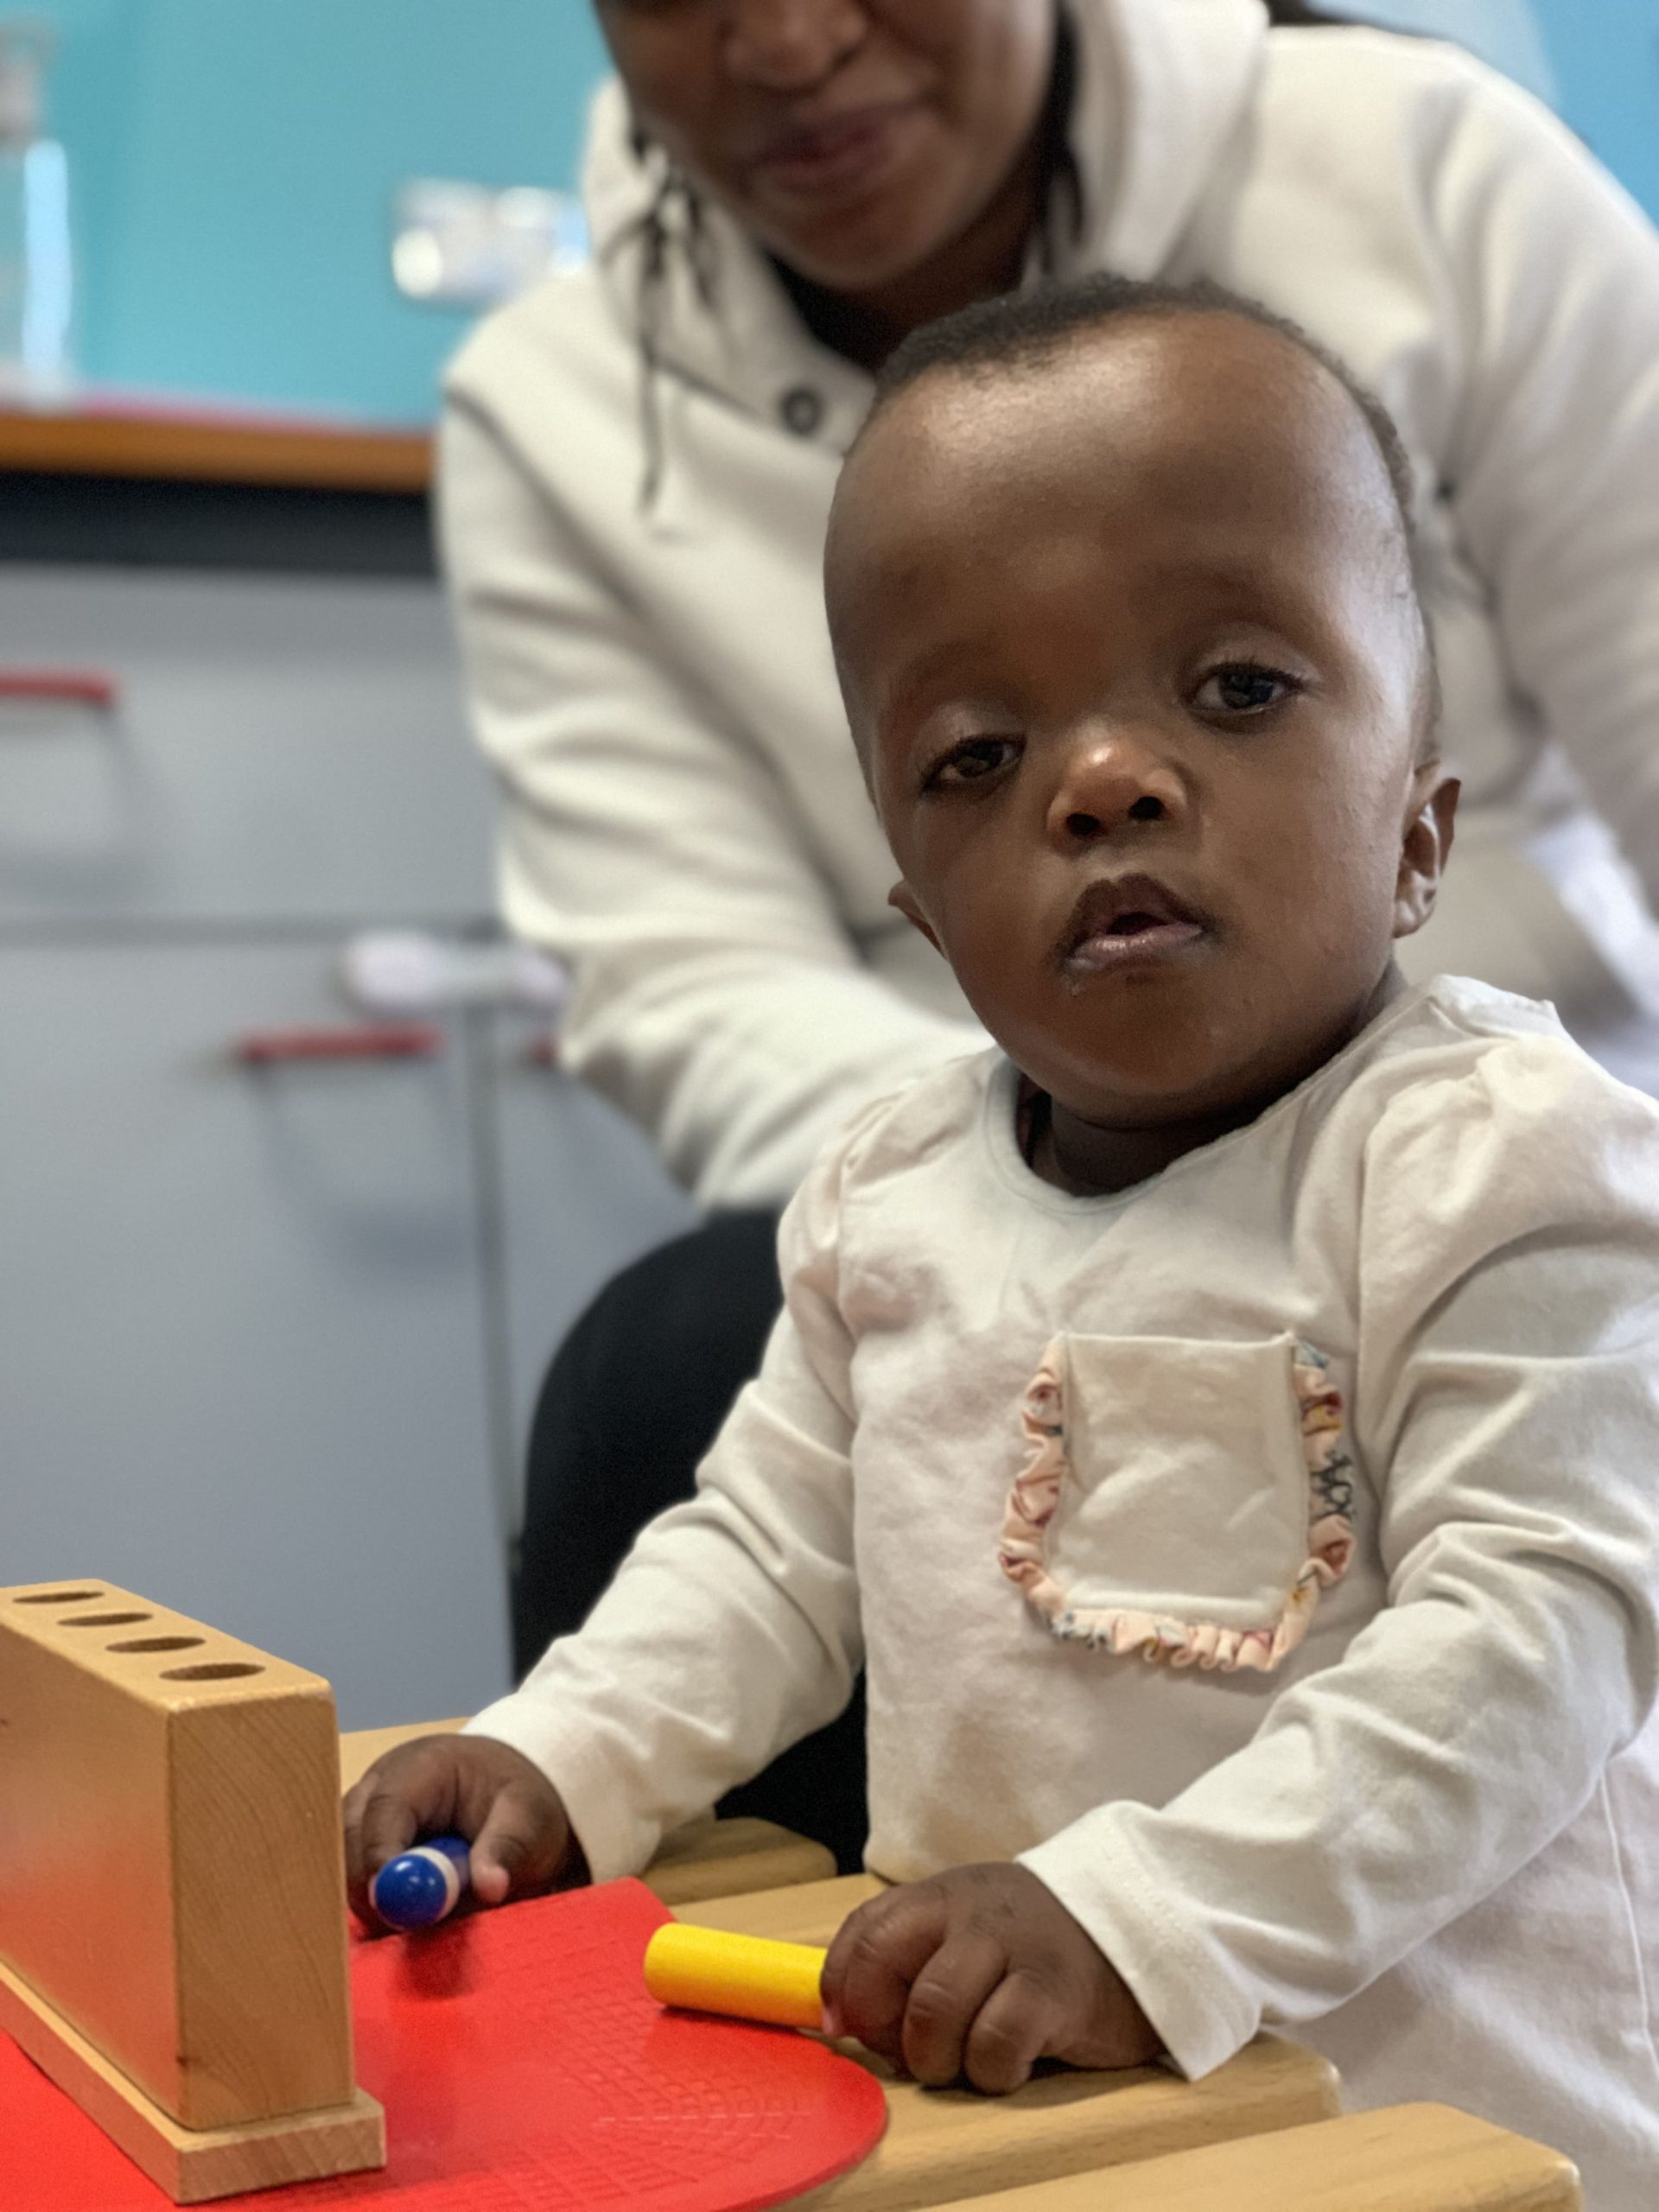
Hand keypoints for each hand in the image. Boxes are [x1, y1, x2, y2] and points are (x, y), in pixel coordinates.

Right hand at [342, 1733, 582, 1926]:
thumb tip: (489, 1888)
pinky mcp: (366, 1842)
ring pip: (347, 1861)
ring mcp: (368, 1812)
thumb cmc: (520, 1801)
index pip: (385, 1807)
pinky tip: (411, 1913)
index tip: (391, 1904)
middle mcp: (383, 1783)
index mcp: (423, 1765)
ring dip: (374, 1897)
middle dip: (369, 1884)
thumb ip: (506, 1851)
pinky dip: (376, 1902)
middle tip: (401, 1925)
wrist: (514, 1795)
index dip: (382, 1856)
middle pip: (350, 1834)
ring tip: (424, 1914)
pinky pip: (355, 1876)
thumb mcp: (529, 1820)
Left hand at [820, 1863, 1161, 2093]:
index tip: (854, 2029)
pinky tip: (1012, 2062)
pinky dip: (992, 2070)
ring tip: (966, 2061)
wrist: (1138, 1930)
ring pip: (934, 2009)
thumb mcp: (965, 1931)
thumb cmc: (1034, 1947)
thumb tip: (841, 2019)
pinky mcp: (1054, 1990)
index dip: (844, 1990)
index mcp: (939, 1895)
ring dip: (938, 2057)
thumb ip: (907, 1956)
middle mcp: (969, 1911)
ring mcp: (1013, 1945)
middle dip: (885, 2025)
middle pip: (883, 1965)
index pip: (860, 1933)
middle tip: (914, 2050)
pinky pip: (996, 2042)